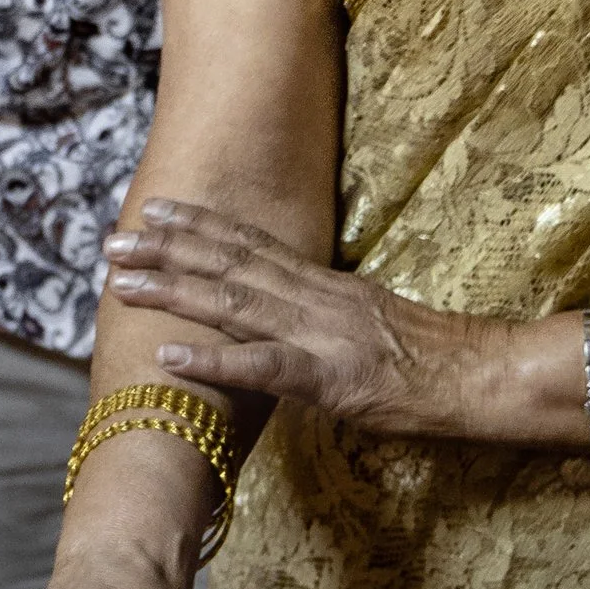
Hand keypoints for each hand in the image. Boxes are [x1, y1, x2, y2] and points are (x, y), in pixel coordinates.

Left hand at [104, 198, 496, 435]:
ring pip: (232, 303)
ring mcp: (317, 334)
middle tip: (112, 240)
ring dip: (172, 291)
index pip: (251, 243)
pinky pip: (260, 367)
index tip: (154, 210)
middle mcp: (313, 297)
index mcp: (323, 283)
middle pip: (229, 264)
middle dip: (167, 250)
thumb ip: (325, 310)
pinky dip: (211, 359)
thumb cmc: (431, 356)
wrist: (477, 375)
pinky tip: (170, 355)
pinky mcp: (326, 378)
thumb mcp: (371, 317)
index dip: (200, 225)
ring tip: (121, 283)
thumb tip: (292, 307)